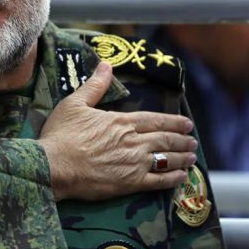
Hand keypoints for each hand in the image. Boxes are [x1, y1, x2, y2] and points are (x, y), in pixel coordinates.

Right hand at [38, 62, 196, 200]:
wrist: (55, 165)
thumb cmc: (62, 134)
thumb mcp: (74, 104)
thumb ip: (95, 86)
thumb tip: (106, 64)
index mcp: (121, 121)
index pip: (155, 119)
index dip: (173, 121)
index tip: (187, 123)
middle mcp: (133, 142)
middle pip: (165, 139)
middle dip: (182, 139)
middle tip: (193, 140)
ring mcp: (134, 164)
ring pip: (167, 159)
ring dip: (182, 157)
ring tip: (192, 157)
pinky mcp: (130, 183)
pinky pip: (159, 181)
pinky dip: (173, 178)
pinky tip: (182, 176)